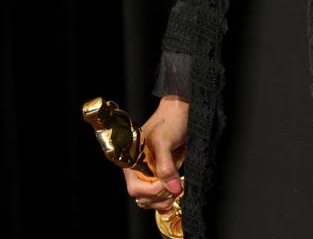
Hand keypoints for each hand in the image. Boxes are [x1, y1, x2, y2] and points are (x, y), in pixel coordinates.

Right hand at [123, 96, 188, 211]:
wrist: (181, 112)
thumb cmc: (168, 121)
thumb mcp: (165, 142)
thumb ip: (166, 166)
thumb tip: (174, 188)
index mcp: (131, 162)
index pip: (135, 189)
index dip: (152, 190)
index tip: (168, 183)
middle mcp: (138, 171)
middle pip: (143, 198)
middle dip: (160, 197)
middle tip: (177, 187)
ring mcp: (150, 174)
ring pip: (152, 200)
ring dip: (165, 199)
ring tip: (178, 188)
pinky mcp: (161, 176)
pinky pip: (161, 195)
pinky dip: (169, 197)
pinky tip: (177, 190)